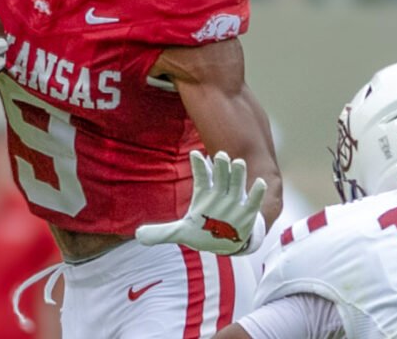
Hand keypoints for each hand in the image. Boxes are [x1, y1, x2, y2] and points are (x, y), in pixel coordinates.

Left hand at [136, 150, 266, 255]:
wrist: (224, 243)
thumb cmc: (203, 232)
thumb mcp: (181, 233)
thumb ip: (161, 233)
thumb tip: (138, 235)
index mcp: (204, 194)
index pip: (201, 177)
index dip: (198, 166)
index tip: (195, 153)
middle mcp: (220, 194)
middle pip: (220, 176)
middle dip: (220, 165)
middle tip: (220, 154)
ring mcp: (234, 202)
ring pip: (236, 183)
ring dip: (237, 173)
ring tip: (237, 162)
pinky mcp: (247, 213)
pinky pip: (252, 201)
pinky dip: (255, 193)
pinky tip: (258, 182)